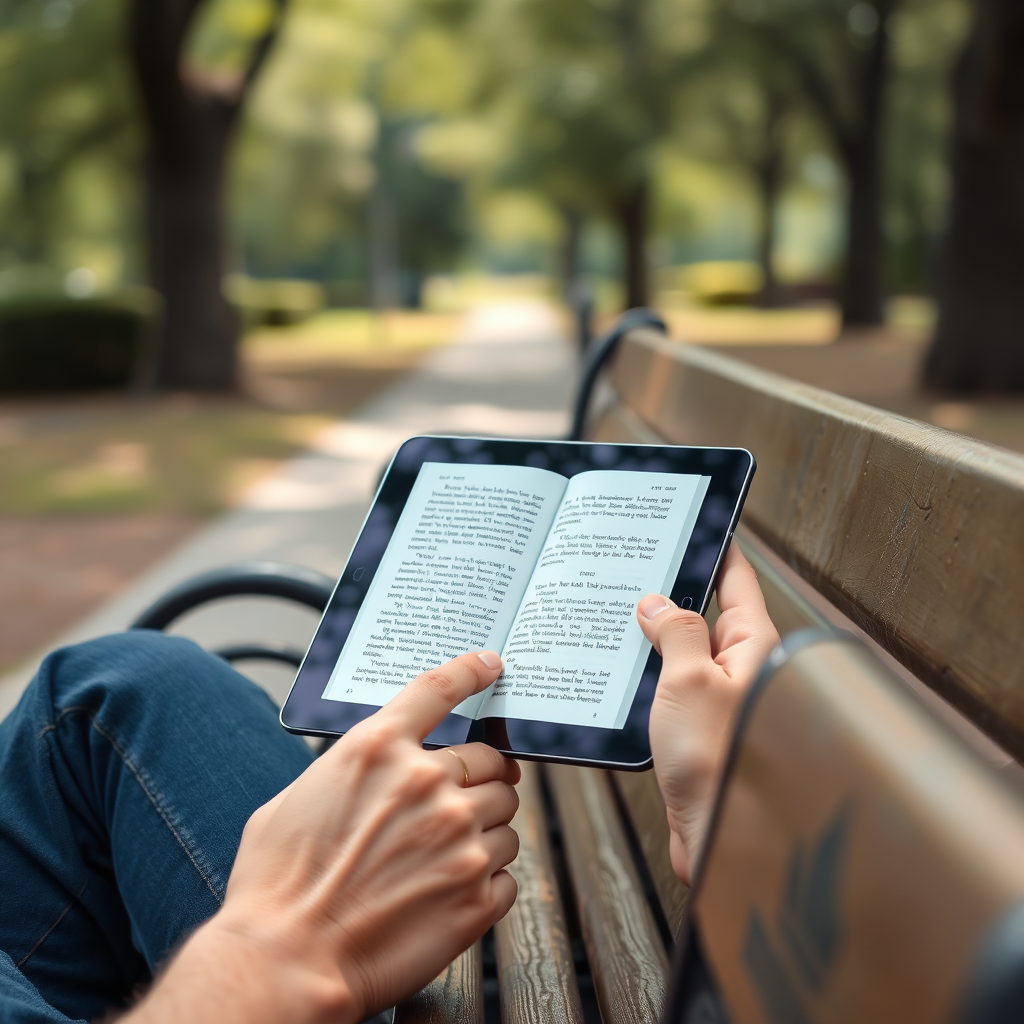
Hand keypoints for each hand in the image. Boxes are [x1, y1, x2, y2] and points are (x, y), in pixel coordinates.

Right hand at [133, 651, 519, 1023]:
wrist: (285, 962)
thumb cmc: (277, 884)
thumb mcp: (296, 798)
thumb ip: (349, 771)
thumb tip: (376, 770)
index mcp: (377, 749)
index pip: (438, 689)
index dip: (471, 672)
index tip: (490, 665)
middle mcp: (426, 783)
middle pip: (491, 759)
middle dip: (482, 776)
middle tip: (463, 798)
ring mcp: (459, 839)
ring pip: (506, 815)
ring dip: (486, 829)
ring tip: (446, 857)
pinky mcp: (476, 894)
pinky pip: (508, 871)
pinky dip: (488, 878)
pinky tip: (451, 891)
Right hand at [637, 543, 778, 885]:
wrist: (722, 840)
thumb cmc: (719, 763)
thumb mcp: (690, 681)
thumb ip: (674, 633)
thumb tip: (656, 603)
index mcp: (753, 647)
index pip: (737, 582)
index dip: (717, 550)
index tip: (699, 523)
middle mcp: (741, 670)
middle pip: (705, 614)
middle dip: (671, 592)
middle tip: (635, 567)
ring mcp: (718, 700)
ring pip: (683, 653)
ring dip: (653, 638)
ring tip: (615, 615)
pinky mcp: (697, 729)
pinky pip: (672, 688)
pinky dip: (648, 675)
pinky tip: (619, 670)